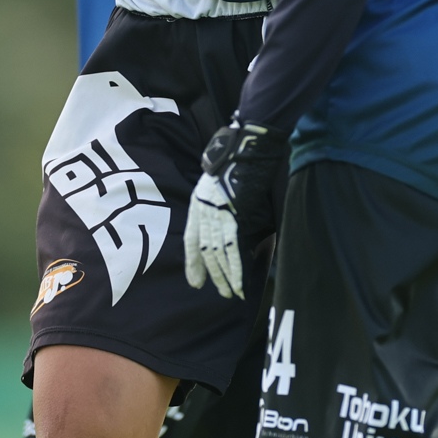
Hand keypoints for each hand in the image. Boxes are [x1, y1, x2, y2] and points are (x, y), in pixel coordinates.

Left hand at [182, 120, 284, 299]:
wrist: (246, 144)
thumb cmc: (238, 159)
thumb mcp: (218, 180)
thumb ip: (219, 200)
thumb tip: (228, 217)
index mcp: (198, 202)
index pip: (190, 239)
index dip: (192, 262)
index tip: (195, 281)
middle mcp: (203, 210)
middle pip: (204, 250)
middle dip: (212, 274)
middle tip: (220, 293)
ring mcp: (216, 212)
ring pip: (217, 254)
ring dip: (225, 277)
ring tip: (231, 293)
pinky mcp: (232, 213)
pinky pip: (232, 248)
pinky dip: (236, 268)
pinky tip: (239, 282)